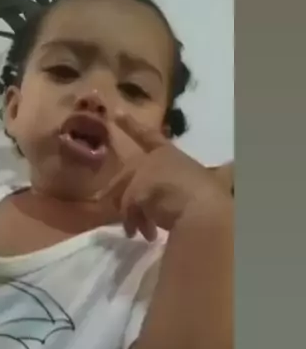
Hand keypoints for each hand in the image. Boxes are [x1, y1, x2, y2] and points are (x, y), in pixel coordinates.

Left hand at [99, 112, 230, 239]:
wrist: (205, 212)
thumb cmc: (214, 195)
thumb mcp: (219, 179)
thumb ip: (225, 173)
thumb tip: (237, 165)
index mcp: (171, 154)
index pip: (149, 137)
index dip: (132, 125)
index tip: (117, 112)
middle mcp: (152, 161)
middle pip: (126, 175)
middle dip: (115, 191)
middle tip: (111, 207)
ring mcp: (142, 176)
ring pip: (125, 196)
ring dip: (132, 216)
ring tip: (140, 232)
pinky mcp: (136, 193)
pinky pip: (128, 212)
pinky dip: (134, 225)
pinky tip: (145, 236)